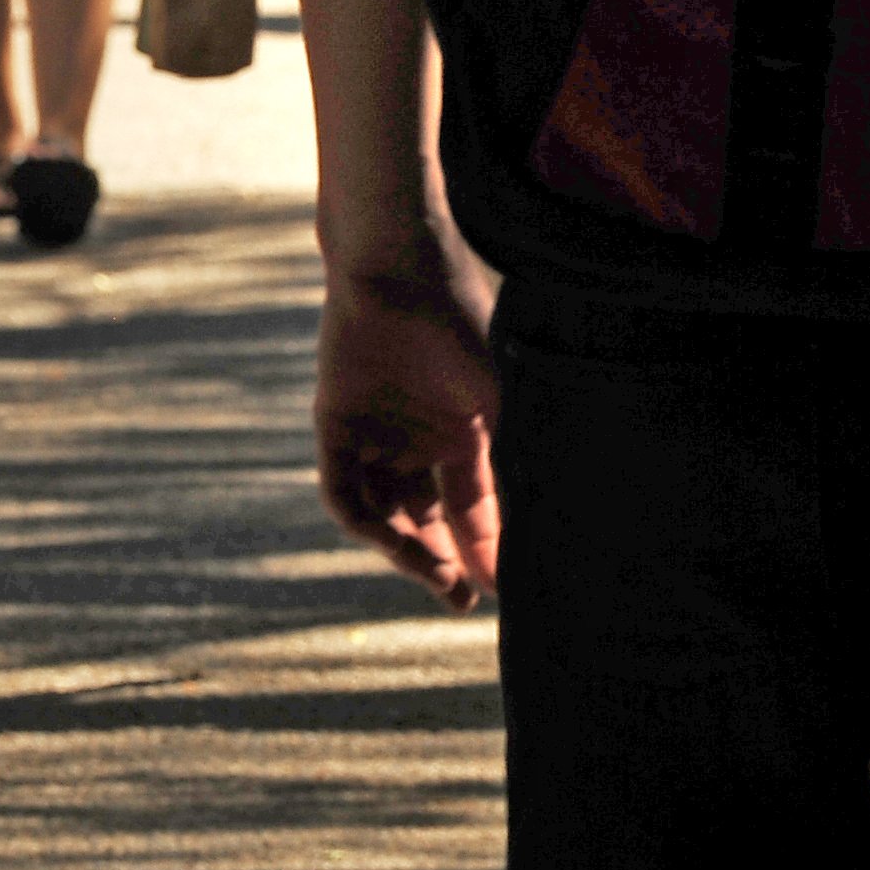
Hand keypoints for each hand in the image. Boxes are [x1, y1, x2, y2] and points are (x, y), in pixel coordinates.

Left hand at [316, 254, 501, 606]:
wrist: (400, 269)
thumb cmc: (456, 324)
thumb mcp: (491, 405)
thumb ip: (498, 469)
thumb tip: (535, 527)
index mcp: (458, 434)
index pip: (468, 509)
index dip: (482, 550)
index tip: (497, 591)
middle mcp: (414, 442)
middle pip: (424, 522)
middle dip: (441, 564)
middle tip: (459, 600)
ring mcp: (373, 437)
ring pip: (384, 515)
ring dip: (405, 551)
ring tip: (434, 577)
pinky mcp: (334, 427)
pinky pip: (344, 492)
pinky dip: (365, 522)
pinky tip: (392, 541)